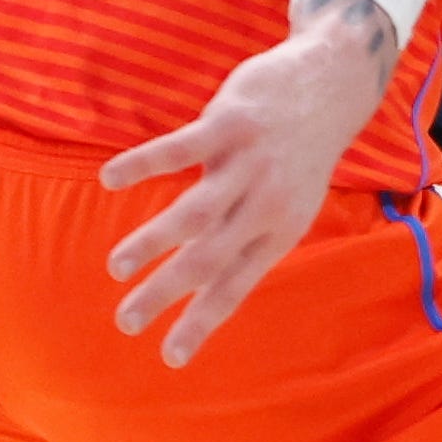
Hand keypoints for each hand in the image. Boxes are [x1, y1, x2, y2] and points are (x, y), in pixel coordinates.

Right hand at [97, 0, 389, 364]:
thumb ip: (246, 238)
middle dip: (165, 294)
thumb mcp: (288, 204)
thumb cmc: (298, 154)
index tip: (169, 357)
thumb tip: (203, 280)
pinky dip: (143, 165)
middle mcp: (265, 204)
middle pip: (209, 259)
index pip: (235, 287)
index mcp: (278, 231)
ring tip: (116, 267)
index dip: (202, 322)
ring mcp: (248, 164)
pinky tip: (108, 180)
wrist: (332, 83)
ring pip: (195, 212)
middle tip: (125, 323)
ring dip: (153, 241)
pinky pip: (179, 148)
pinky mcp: (231, 124)